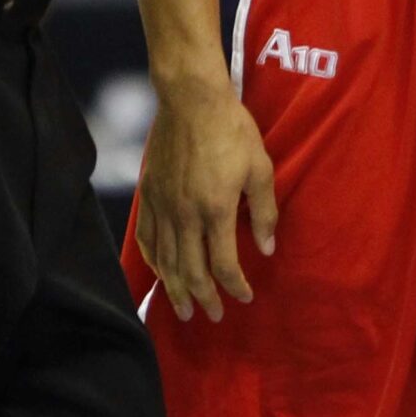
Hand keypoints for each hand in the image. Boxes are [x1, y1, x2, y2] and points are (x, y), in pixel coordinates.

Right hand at [136, 74, 278, 322]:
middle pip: (191, 271)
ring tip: (183, 309)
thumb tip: (267, 247)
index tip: (245, 297)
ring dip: (175, 289)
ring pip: (166, 261)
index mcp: (216, 210)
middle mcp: (186, 215)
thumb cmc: (232, 130)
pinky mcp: (149, 194)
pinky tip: (160, 273)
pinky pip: (148, 238)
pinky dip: (154, 261)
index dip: (235, 286)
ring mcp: (163, 206)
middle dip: (203, 299)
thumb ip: (263, 212)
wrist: (190, 100)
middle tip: (212, 316)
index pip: (223, 265)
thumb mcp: (260, 168)